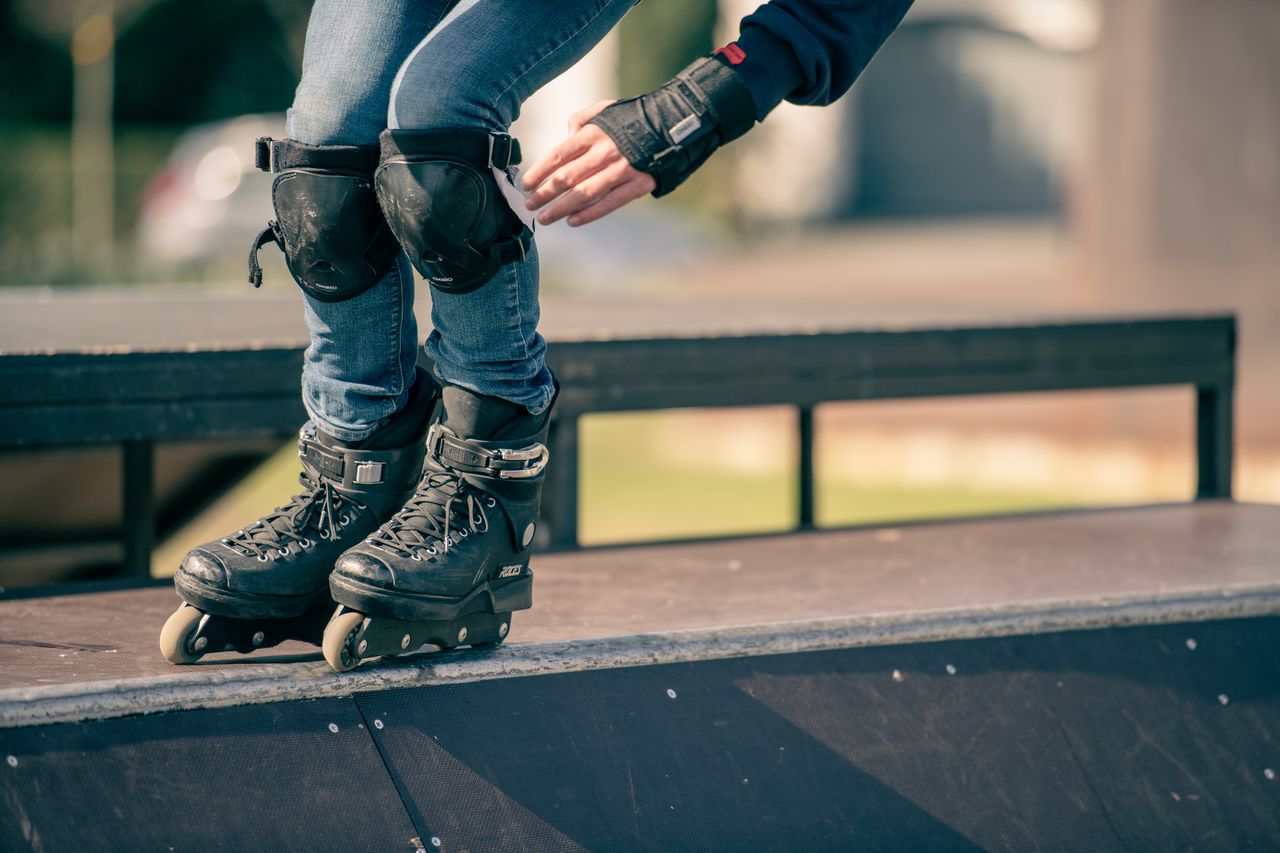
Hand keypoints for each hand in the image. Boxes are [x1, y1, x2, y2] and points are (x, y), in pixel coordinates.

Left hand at [521, 100, 655, 226]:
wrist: (673, 125)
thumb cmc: (632, 118)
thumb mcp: (603, 110)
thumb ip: (580, 121)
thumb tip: (564, 138)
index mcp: (593, 133)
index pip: (557, 156)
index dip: (539, 172)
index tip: (526, 185)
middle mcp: (604, 153)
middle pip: (566, 178)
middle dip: (544, 194)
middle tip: (529, 205)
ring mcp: (621, 171)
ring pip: (583, 194)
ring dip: (560, 209)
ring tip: (544, 218)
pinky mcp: (637, 185)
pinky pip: (609, 204)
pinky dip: (589, 214)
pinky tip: (572, 221)